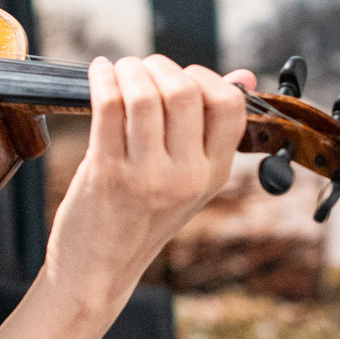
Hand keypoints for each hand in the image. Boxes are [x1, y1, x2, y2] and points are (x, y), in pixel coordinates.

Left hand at [0, 56, 251, 338]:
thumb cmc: (138, 221)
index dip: (207, 77)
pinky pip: (108, 107)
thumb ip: (211, 131)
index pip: (230, 106)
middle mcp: (185, 176)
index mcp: (213, 175)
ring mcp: (146, 175)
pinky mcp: (106, 172)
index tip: (184, 75)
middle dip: (160, 66)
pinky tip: (99, 73)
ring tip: (119, 69)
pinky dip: (102, 79)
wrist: (97, 272)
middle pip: (185, 91)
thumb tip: (242, 76)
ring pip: (144, 95)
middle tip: (142, 68)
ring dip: (128, 69)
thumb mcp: (188, 182)